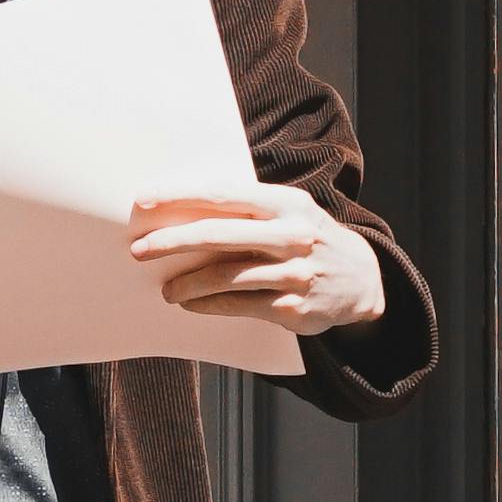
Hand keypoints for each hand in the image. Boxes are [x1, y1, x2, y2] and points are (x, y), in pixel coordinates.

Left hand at [126, 185, 384, 338]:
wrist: (362, 279)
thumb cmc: (307, 238)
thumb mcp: (289, 212)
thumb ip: (247, 210)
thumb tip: (182, 211)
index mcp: (286, 203)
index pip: (224, 194)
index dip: (180, 197)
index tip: (144, 202)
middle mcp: (292, 234)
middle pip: (218, 235)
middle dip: (172, 241)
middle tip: (140, 249)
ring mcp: (294, 272)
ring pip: (225, 276)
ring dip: (187, 283)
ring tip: (166, 288)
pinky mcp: (292, 307)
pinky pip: (238, 305)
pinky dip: (207, 304)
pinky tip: (190, 303)